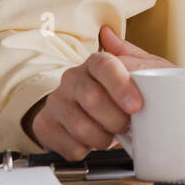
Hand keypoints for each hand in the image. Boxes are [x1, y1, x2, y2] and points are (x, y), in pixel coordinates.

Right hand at [26, 26, 173, 159]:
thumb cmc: (121, 94)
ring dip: (104, 138)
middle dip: (117, 119)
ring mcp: (57, 102)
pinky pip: (70, 146)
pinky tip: (93, 142)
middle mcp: (72, 79)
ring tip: (112, 135)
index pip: (105, 66)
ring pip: (81, 127)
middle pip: (93, 99)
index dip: (121, 86)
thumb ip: (131, 55)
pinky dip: (88, 150)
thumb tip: (109, 34)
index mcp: (95, 62)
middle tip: (128, 126)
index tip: (136, 106)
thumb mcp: (138, 72)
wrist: (95, 115)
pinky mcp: (46, 126)